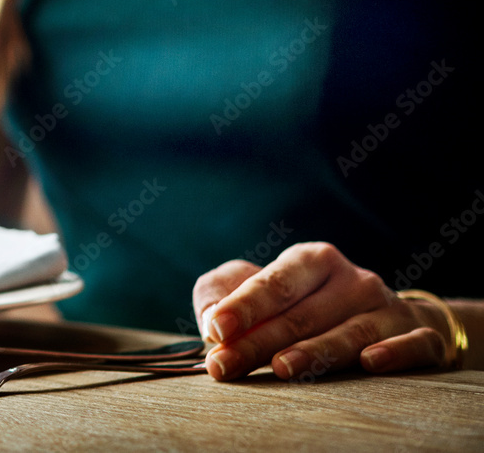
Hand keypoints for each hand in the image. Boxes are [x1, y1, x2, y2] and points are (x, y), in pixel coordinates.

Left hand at [193, 242, 452, 380]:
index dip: (243, 306)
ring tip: (281, 367)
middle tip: (224, 366)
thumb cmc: (311, 304)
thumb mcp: (267, 291)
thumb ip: (228, 296)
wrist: (393, 320)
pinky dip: (393, 353)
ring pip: (349, 333)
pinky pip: (412, 345)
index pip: (274, 283)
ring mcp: (388, 308)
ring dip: (314, 351)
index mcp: (312, 260)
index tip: (216, 328)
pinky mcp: (420, 337)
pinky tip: (369, 362)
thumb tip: (208, 322)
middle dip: (258, 341)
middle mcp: (352, 280)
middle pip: (301, 314)